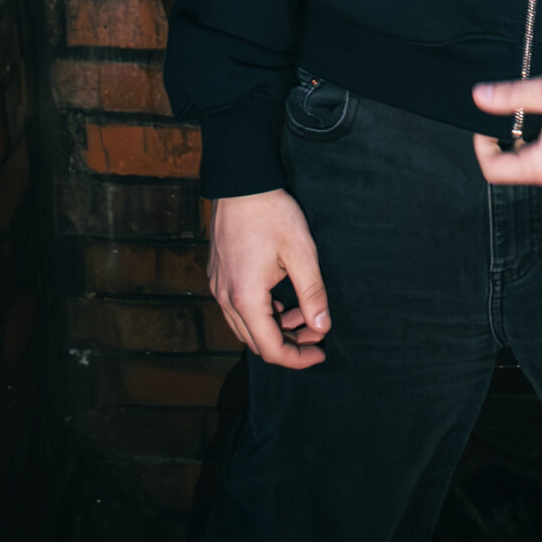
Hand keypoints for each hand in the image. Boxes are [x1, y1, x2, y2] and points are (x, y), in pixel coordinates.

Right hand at [207, 189, 330, 366]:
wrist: (241, 183)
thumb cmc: (272, 214)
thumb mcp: (301, 253)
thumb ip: (313, 293)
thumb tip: (322, 327)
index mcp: (247, 298)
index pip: (271, 349)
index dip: (298, 358)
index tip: (322, 351)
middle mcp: (226, 298)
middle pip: (256, 342)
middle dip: (290, 345)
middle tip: (318, 333)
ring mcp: (218, 287)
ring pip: (246, 327)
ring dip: (276, 328)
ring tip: (305, 313)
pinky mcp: (218, 276)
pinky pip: (239, 309)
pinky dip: (262, 313)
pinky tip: (283, 300)